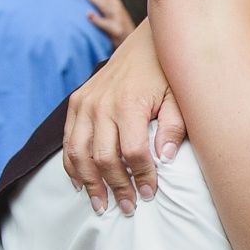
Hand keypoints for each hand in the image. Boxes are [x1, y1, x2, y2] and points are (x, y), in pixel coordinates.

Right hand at [62, 24, 186, 215]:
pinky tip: (82, 184)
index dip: (142, 176)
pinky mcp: (77, 102)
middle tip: (128, 207)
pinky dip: (72, 165)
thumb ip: (174, 127)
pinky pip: (69, 141)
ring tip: (102, 205)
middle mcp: (102, 104)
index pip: (133, 152)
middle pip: (103, 157)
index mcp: (129, 103)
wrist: (146, 42)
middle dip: (116, 187)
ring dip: (90, 183)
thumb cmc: (167, 73)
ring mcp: (85, 103)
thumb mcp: (180, 97)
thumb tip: (166, 159)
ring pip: (80, 153)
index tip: (150, 194)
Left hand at [69, 0, 133, 46]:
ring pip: (103, 4)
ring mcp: (117, 18)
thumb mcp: (110, 14)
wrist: (136, 46)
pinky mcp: (117, 31)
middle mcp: (116, 6)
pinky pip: (106, 25)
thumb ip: (99, 5)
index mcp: (112, 1)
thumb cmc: (116, 30)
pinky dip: (97, 20)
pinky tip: (88, 15)